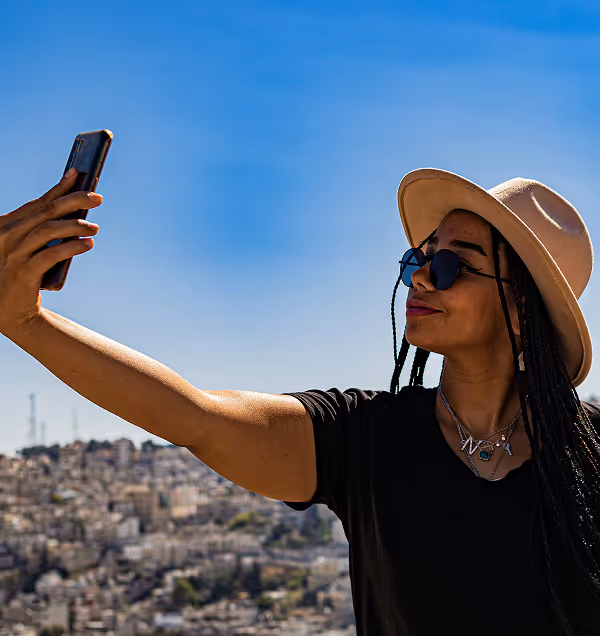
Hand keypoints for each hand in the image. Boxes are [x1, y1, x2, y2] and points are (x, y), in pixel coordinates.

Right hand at [0, 168, 101, 336]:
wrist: (8, 311)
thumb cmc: (20, 275)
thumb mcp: (26, 248)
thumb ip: (42, 231)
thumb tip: (74, 213)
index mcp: (6, 226)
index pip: (38, 203)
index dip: (59, 188)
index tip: (78, 174)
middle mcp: (7, 236)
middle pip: (46, 212)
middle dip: (74, 200)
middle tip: (97, 197)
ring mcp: (14, 254)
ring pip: (49, 230)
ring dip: (75, 225)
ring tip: (95, 226)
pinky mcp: (24, 273)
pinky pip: (52, 255)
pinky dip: (72, 247)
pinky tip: (88, 244)